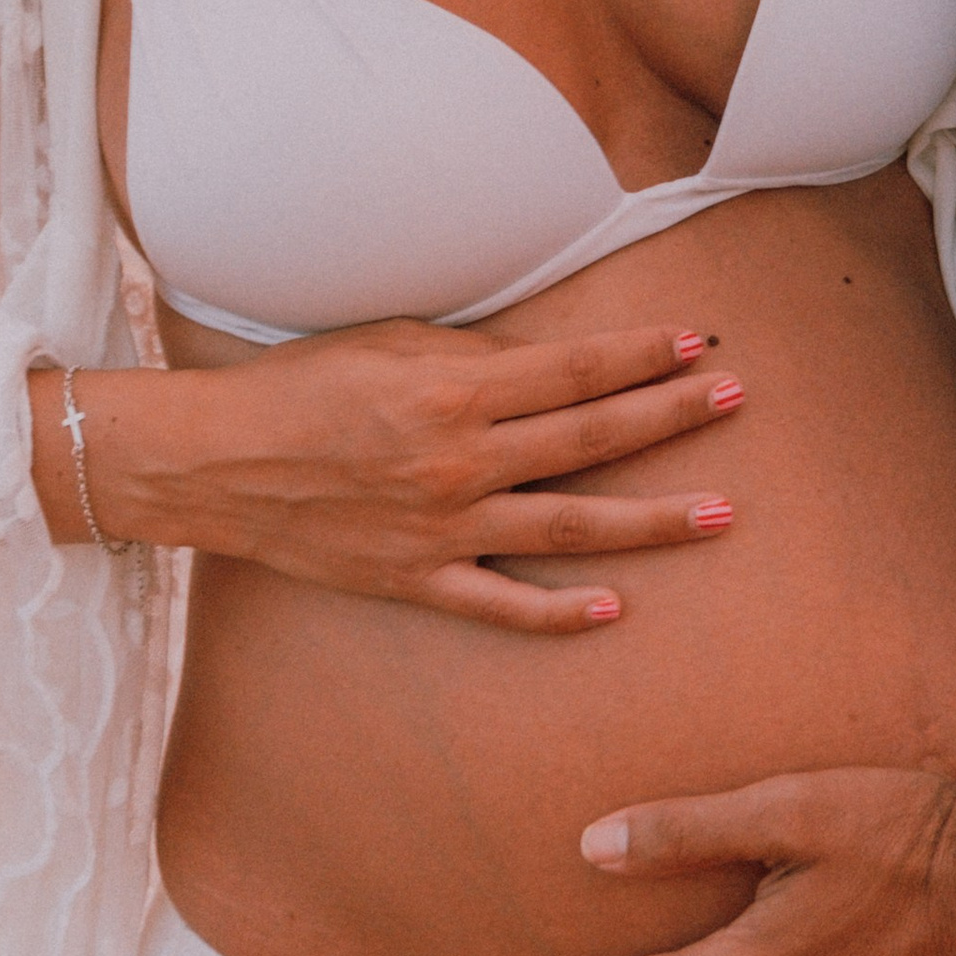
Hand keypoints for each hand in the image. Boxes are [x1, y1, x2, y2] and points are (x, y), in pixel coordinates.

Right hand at [30, 320, 746, 630]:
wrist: (218, 460)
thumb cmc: (302, 385)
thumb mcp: (392, 342)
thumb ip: (477, 357)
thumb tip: (552, 365)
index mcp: (455, 391)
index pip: (576, 370)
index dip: (643, 354)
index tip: (700, 342)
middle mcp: (461, 461)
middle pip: (593, 438)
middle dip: (673, 416)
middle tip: (737, 400)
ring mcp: (445, 528)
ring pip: (572, 525)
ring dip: (652, 518)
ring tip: (719, 513)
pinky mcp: (418, 578)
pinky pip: (501, 603)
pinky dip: (558, 612)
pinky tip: (614, 609)